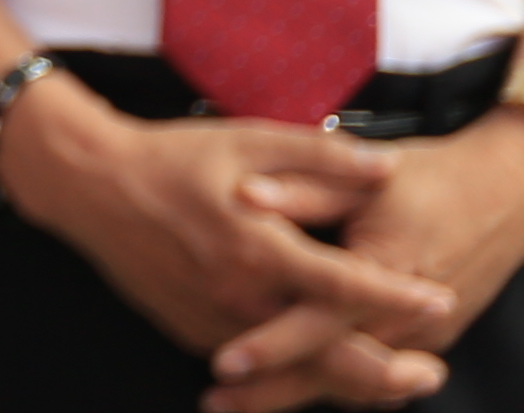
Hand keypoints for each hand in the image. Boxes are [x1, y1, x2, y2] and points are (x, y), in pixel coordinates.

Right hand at [0, 81, 448, 381]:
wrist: (87, 185)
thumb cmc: (170, 157)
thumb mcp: (246, 141)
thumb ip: (321, 154)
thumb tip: (387, 166)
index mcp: (258, 246)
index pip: (344, 283)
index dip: (396, 295)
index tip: (435, 298)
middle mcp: (239, 294)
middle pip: (326, 354)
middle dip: (384, 374)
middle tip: (424, 375)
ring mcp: (213, 320)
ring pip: (291, 369)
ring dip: (343, 380)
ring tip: (387, 383)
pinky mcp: (193, 330)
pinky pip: (254, 362)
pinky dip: (290, 369)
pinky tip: (318, 366)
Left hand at [210, 108, 523, 409]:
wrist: (502, 198)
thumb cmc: (427, 181)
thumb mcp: (364, 178)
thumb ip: (304, 189)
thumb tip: (243, 192)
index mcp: (386, 270)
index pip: (322, 320)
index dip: (274, 343)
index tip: (227, 363)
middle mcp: (406, 316)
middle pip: (335, 367)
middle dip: (276, 391)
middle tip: (219, 403)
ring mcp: (421, 336)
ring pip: (355, 381)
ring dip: (299, 393)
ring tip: (238, 406)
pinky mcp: (424, 341)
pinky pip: (375, 376)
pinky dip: (334, 384)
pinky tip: (286, 392)